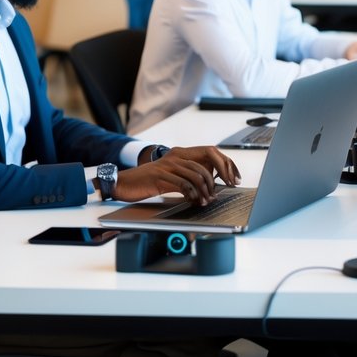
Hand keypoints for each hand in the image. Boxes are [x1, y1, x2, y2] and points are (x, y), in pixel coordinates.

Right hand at [115, 146, 240, 205]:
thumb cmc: (148, 182)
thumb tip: (208, 189)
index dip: (224, 166)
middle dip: (215, 183)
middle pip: (205, 166)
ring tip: (205, 202)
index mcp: (181, 154)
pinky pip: (182, 184)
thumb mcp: (171, 177)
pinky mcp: (160, 175)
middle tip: (216, 197)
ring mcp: (168, 165)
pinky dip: (192, 194)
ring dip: (204, 191)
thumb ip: (187, 178)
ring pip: (196, 175)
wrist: (124, 183)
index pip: (210, 154)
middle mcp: (176, 156)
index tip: (232, 180)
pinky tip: (193, 201)